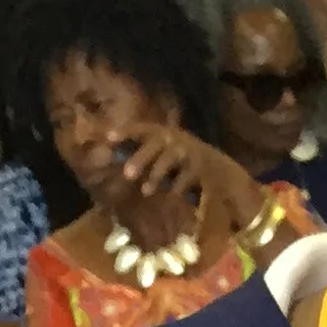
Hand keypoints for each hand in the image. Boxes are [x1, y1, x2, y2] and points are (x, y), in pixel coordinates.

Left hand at [118, 124, 266, 236]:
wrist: (219, 167)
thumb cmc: (181, 160)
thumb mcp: (162, 150)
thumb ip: (141, 151)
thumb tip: (111, 153)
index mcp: (163, 131)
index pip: (141, 128)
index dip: (125, 132)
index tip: (108, 138)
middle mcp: (174, 139)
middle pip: (154, 145)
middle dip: (140, 159)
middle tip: (126, 174)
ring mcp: (188, 152)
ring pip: (168, 162)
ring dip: (156, 176)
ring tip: (145, 191)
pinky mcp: (200, 169)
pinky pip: (184, 179)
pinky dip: (176, 189)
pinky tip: (170, 197)